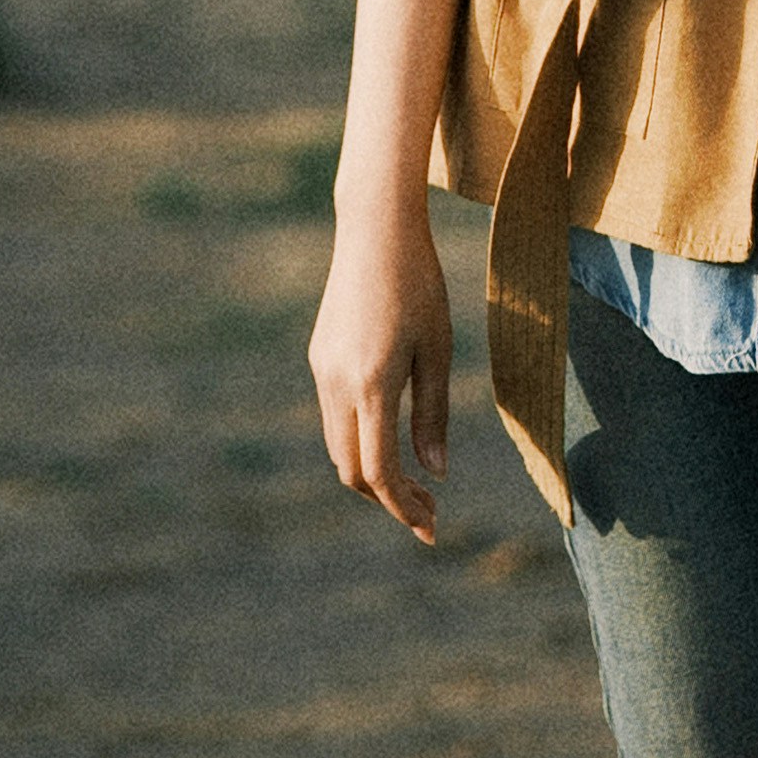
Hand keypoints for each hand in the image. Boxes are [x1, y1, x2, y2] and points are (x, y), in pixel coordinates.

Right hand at [311, 186, 453, 546]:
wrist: (375, 230)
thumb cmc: (420, 285)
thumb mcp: (438, 350)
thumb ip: (433, 415)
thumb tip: (436, 473)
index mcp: (372, 384)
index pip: (379, 470)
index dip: (403, 506)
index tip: (431, 527)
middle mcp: (337, 383)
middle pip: (350, 469)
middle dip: (387, 498)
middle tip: (428, 510)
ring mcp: (322, 370)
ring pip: (338, 446)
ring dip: (372, 472)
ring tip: (414, 480)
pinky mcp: (319, 358)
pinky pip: (335, 416)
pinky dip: (360, 441)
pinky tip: (391, 436)